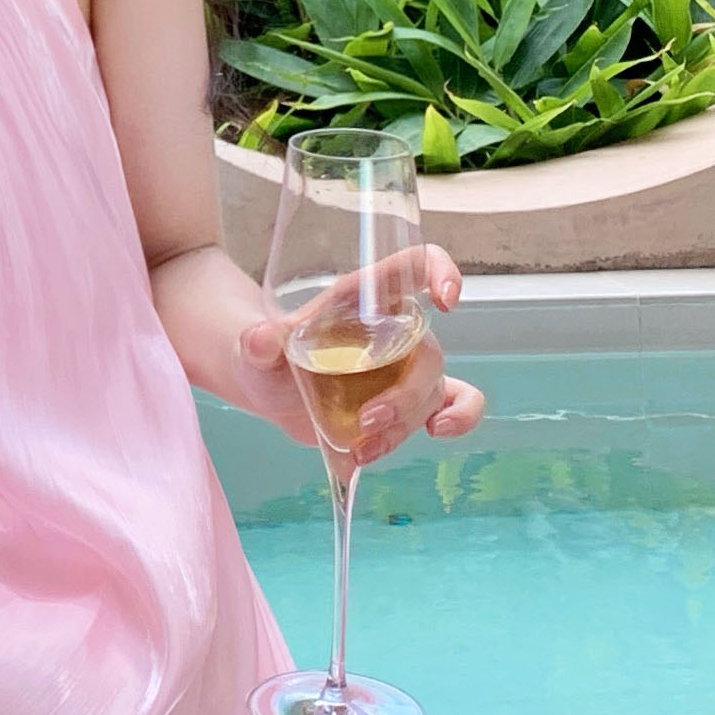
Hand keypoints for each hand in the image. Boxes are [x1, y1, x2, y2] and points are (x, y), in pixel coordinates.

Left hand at [237, 243, 486, 465]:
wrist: (270, 390)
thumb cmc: (268, 356)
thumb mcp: (256, 349)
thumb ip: (257, 343)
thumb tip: (259, 338)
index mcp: (362, 298)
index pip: (414, 265)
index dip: (440, 271)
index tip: (446, 301)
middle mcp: (393, 327)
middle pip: (428, 352)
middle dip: (405, 395)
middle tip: (366, 421)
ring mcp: (404, 365)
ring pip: (433, 389)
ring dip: (405, 423)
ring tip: (364, 449)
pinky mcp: (409, 400)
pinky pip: (456, 401)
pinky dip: (458, 417)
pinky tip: (435, 433)